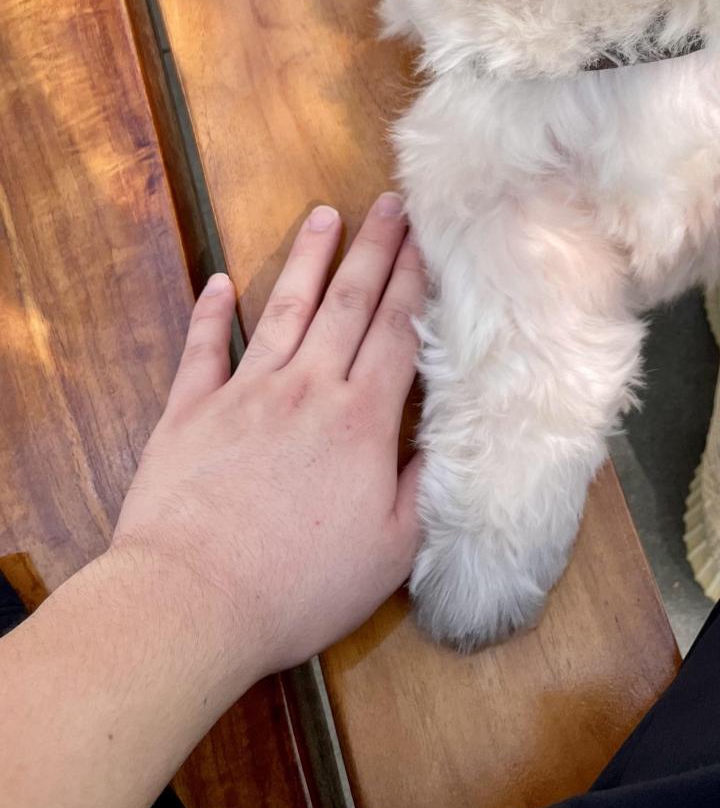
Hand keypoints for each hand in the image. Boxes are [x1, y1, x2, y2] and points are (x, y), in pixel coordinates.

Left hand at [111, 193, 424, 690]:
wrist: (191, 602)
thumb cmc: (299, 588)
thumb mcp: (390, 552)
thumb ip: (423, 489)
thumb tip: (444, 441)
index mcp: (361, 421)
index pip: (397, 333)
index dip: (414, 282)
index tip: (427, 240)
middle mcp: (307, 390)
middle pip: (348, 304)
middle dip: (374, 249)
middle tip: (391, 204)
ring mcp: (244, 395)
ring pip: (285, 310)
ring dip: (308, 259)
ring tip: (325, 216)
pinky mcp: (188, 413)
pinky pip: (204, 349)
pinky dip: (212, 312)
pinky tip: (220, 282)